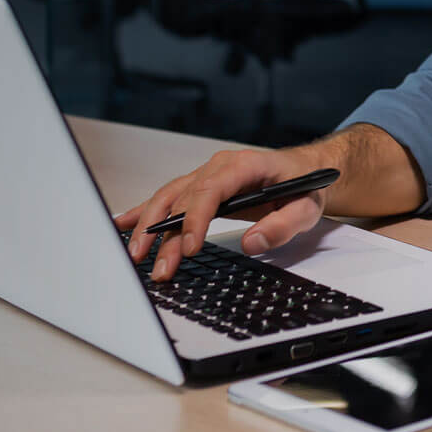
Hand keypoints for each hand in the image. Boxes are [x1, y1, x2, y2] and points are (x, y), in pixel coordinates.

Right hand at [113, 147, 332, 282]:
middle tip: (158, 266)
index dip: (194, 219)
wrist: (305, 170)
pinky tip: (124, 223)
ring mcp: (206, 175)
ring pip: (169, 198)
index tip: (188, 248)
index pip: (209, 190)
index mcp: (243, 165)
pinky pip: (169, 197)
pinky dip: (145, 211)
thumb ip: (283, 225)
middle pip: (182, 198)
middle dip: (165, 233)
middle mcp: (218, 167)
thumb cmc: (305, 186)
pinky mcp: (200, 187)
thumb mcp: (307, 208)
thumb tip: (252, 243)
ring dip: (150, 227)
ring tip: (136, 255)